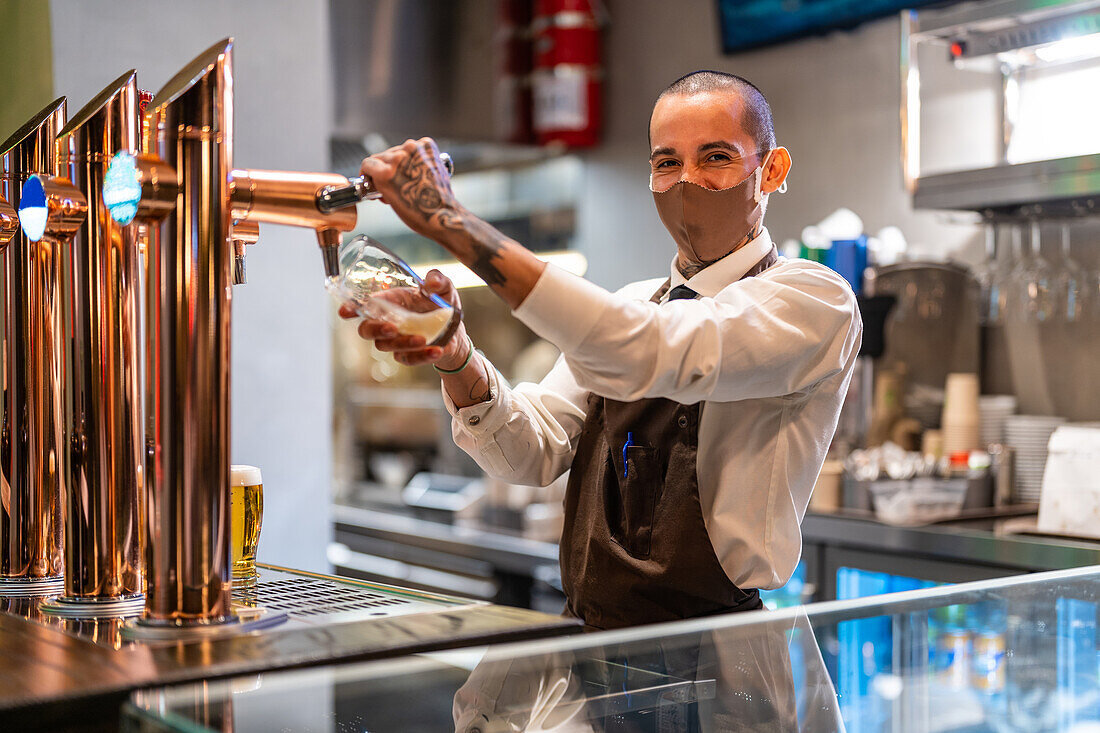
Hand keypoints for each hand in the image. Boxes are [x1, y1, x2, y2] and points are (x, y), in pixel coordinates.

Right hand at [339, 269, 468, 368]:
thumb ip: (439, 280)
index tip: (345, 311)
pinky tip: (437, 351)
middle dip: (375, 330)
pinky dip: (422, 356)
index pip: (365, 304)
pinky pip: (408, 359)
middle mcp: (388, 321)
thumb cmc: (442, 304)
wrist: (455, 330)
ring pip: (386, 346)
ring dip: (403, 343)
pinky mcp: (408, 355)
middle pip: (367, 329)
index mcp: (391, 301)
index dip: (352, 308)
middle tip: (392, 328)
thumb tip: (432, 281)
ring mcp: (396, 340)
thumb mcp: (445, 289)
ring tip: (422, 339)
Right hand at [359, 138, 462, 244]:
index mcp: (386, 172)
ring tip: (406, 178)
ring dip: (399, 162)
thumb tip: (375, 174)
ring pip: (397, 151)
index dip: (368, 173)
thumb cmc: (418, 213)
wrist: (442, 214)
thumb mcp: (388, 198)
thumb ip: (379, 181)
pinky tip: (417, 169)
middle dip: (383, 169)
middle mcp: (400, 157)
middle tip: (391, 182)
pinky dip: (414, 156)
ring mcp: (415, 149)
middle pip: (382, 156)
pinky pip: (414, 148)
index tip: (371, 177)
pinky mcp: (427, 146)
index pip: (367, 163)